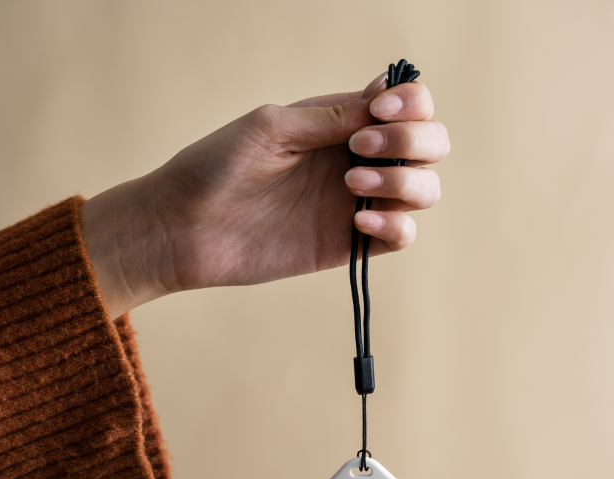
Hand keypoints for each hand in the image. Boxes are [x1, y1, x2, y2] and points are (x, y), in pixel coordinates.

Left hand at [81, 73, 449, 318]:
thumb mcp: (271, 126)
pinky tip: (360, 222)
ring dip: (405, 181)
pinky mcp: (348, 244)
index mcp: (338, 123)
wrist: (183, 228)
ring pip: (423, 189)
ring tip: (352, 187)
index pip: (407, 105)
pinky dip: (396, 225)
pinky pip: (401, 235)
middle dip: (412, 141)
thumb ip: (331, 116)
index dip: (411, 104)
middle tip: (361, 149)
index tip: (378, 113)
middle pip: (429, 145)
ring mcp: (355, 204)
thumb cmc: (215, 168)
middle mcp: (355, 160)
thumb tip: (386, 100)